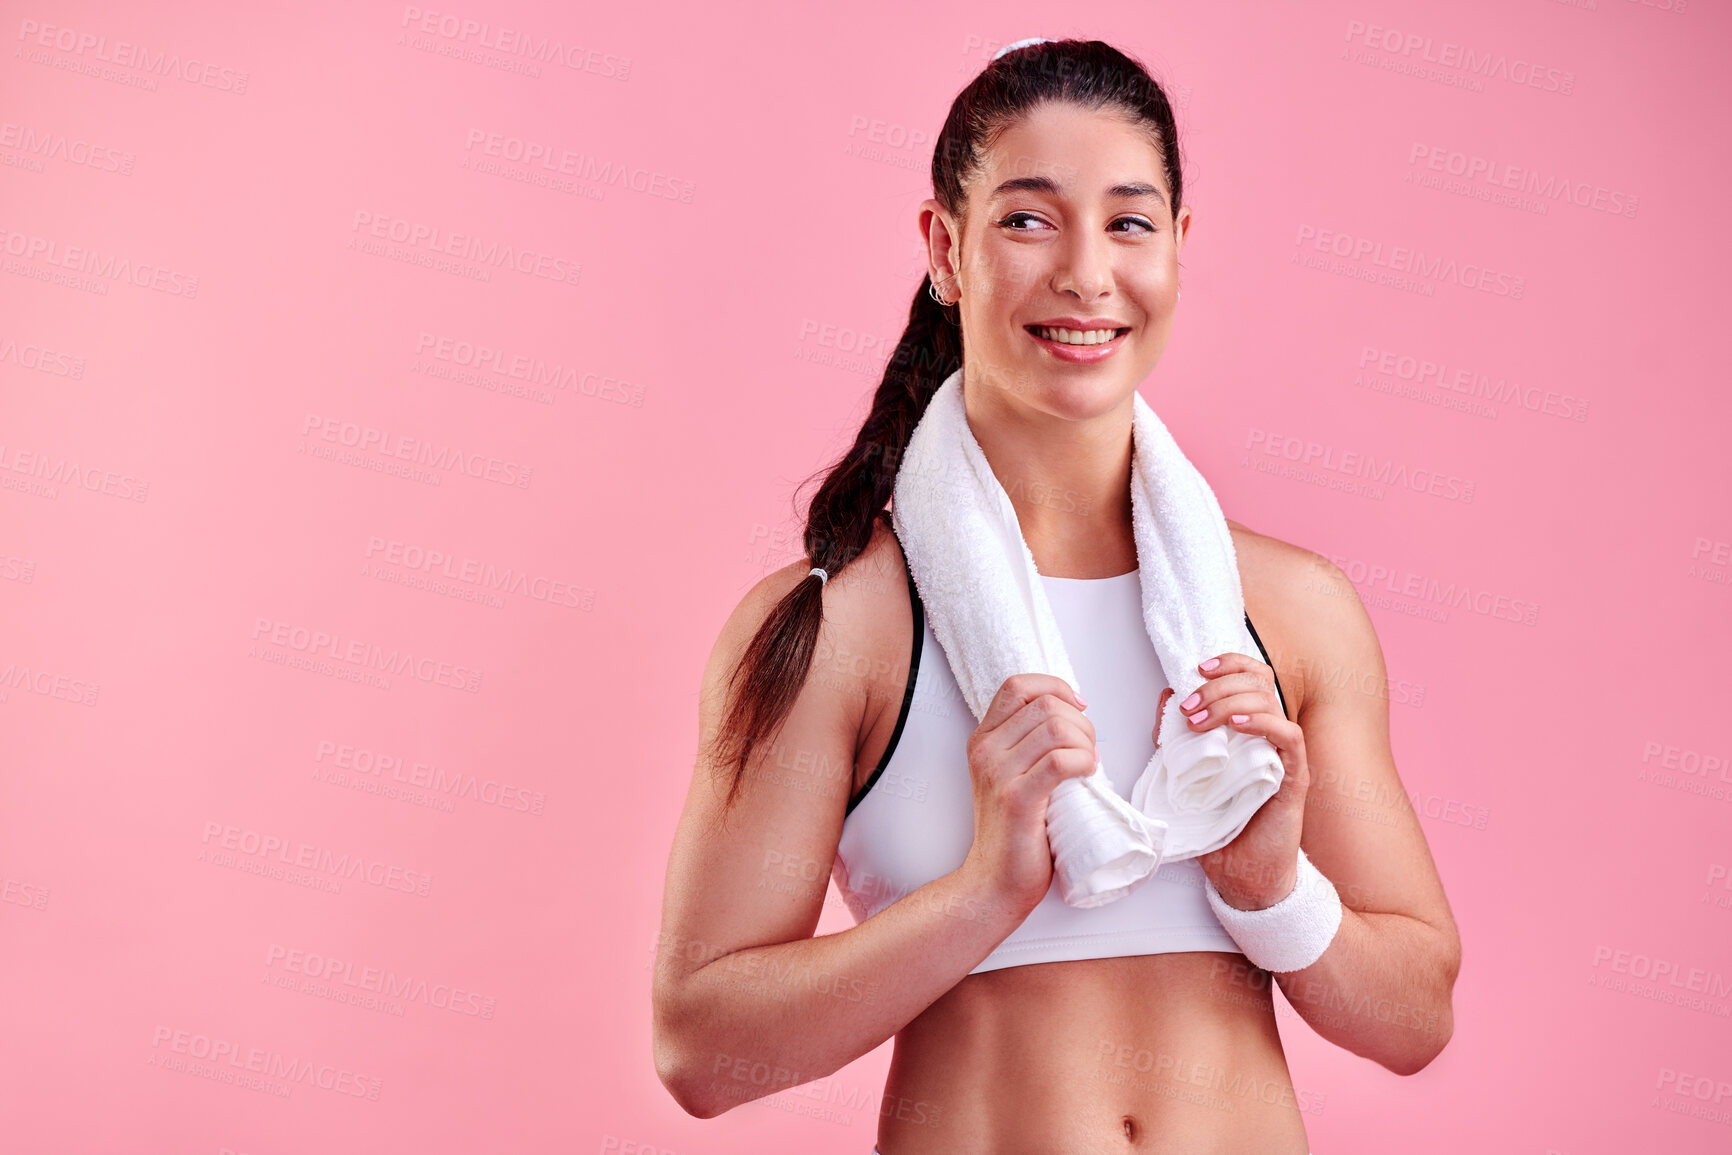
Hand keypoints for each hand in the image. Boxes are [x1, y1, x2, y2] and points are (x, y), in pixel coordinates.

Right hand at [959, 673, 1098, 916]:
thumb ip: (1030, 742)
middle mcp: (985, 750)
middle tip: (1088, 751)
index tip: (1078, 708)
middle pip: (1046, 706)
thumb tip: (1074, 715)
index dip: (1055, 687)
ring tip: (1088, 765)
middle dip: (1081, 723)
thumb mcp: (1012, 775)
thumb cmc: (1015, 830)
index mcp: (983, 739)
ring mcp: (998, 774)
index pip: (1018, 686)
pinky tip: (1087, 775)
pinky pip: (1060, 760)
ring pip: (1056, 728)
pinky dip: (1083, 762)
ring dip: (1085, 743)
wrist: (995, 881)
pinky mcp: (1017, 799)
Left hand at [1152, 652, 1308, 910]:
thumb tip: (1165, 698)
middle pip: (1259, 682)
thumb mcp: (1184, 775)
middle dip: (1219, 686)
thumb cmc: (1216, 825)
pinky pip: (1289, 737)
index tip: (1198, 669)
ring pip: (1270, 703)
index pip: (1252, 676)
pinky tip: (1235, 726)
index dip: (1229, 663)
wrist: (1240, 874)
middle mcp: (1270, 735)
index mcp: (1249, 728)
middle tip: (1189, 707)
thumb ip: (1175, 739)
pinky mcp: (1293, 778)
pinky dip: (1262, 723)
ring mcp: (1283, 755)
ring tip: (1200, 721)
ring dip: (1230, 703)